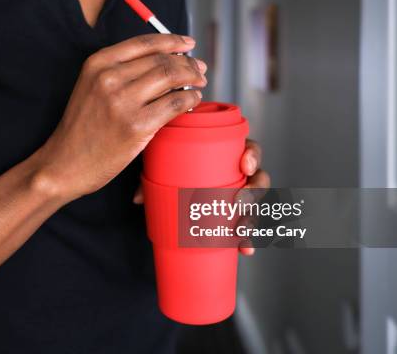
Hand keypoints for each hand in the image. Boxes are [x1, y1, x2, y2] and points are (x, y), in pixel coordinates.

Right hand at [33, 34, 206, 201]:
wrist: (65, 163)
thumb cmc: (82, 128)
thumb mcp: (91, 87)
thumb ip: (120, 71)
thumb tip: (165, 60)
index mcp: (97, 63)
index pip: (144, 43)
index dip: (172, 41)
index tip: (187, 44)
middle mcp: (109, 78)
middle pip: (162, 60)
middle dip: (187, 62)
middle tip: (199, 68)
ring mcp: (123, 102)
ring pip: (171, 78)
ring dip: (192, 78)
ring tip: (199, 83)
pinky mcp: (137, 126)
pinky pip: (175, 103)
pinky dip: (190, 99)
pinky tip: (192, 101)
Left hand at [133, 139, 270, 255]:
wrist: (168, 192)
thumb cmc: (171, 169)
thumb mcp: (160, 167)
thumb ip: (150, 177)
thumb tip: (138, 198)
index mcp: (226, 153)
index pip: (248, 148)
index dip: (252, 155)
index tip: (245, 166)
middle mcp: (237, 173)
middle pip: (259, 178)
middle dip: (255, 191)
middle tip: (241, 203)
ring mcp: (238, 195)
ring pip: (255, 205)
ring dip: (252, 219)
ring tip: (241, 234)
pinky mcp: (233, 215)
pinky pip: (246, 225)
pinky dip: (246, 239)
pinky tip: (245, 249)